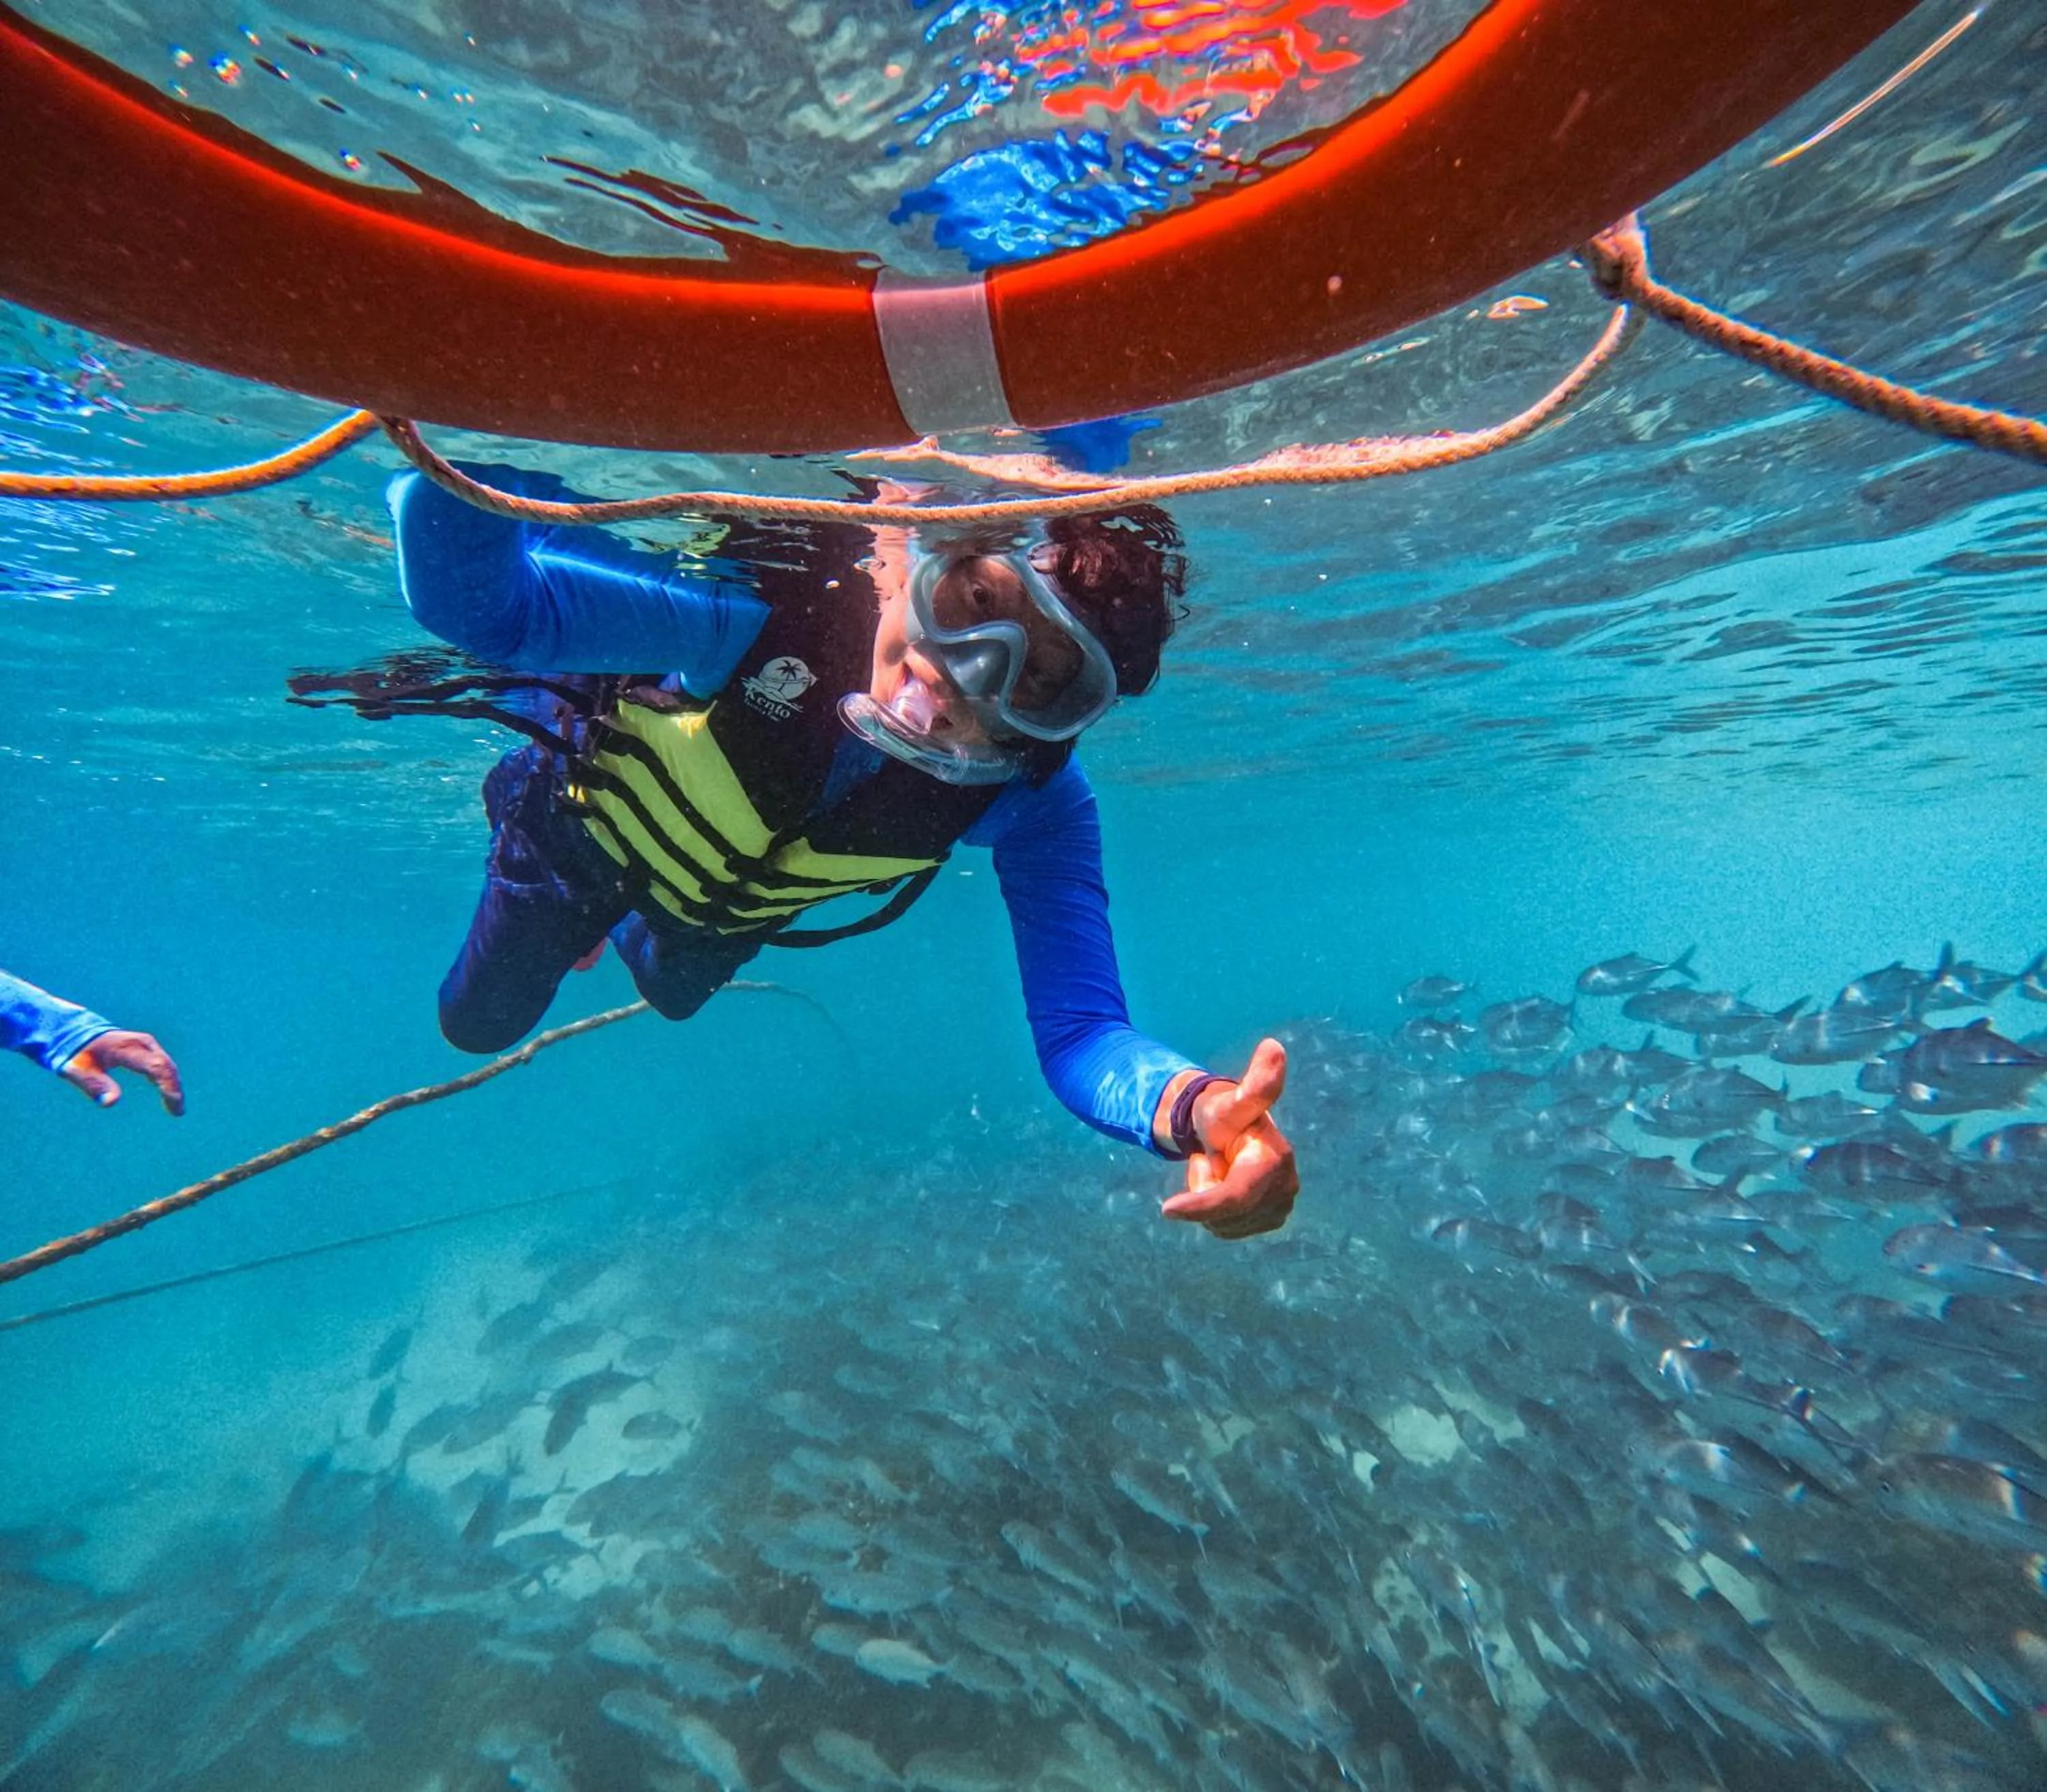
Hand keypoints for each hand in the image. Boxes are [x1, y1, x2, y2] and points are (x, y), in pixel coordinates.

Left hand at [59, 1031, 185, 1114]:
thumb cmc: (80, 1055)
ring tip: (176, 1109)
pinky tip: (169, 1096)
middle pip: (167, 1066)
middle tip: (177, 1112)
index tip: (174, 1106)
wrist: (82, 1035)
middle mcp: (143, 1043)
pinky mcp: (149, 1050)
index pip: (156, 1066)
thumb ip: (94, 1085)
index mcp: (127, 1048)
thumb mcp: (79, 1070)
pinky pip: (164, 1066)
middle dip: (174, 1088)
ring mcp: (148, 1045)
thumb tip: (111, 1103)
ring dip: (174, 1086)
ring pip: (168, 1066)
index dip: (168, 1085)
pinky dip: (168, 1081)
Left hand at [1159, 1038, 1298, 1240]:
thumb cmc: (1223, 1114)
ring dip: (1210, 1202)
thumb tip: (1273, 1047)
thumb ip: (1254, 1083)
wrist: (1227, 1131)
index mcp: (1277, 1159)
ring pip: (1225, 1225)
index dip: (1202, 1205)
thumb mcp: (1229, 1102)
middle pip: (1227, 1215)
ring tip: (1217, 1170)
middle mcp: (1287, 1187)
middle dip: (1205, 1190)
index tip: (1166, 1209)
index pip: (1235, 1195)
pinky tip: (1223, 1186)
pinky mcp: (1271, 1219)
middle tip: (1210, 1160)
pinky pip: (1228, 1230)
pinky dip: (1217, 1213)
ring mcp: (1282, 1207)